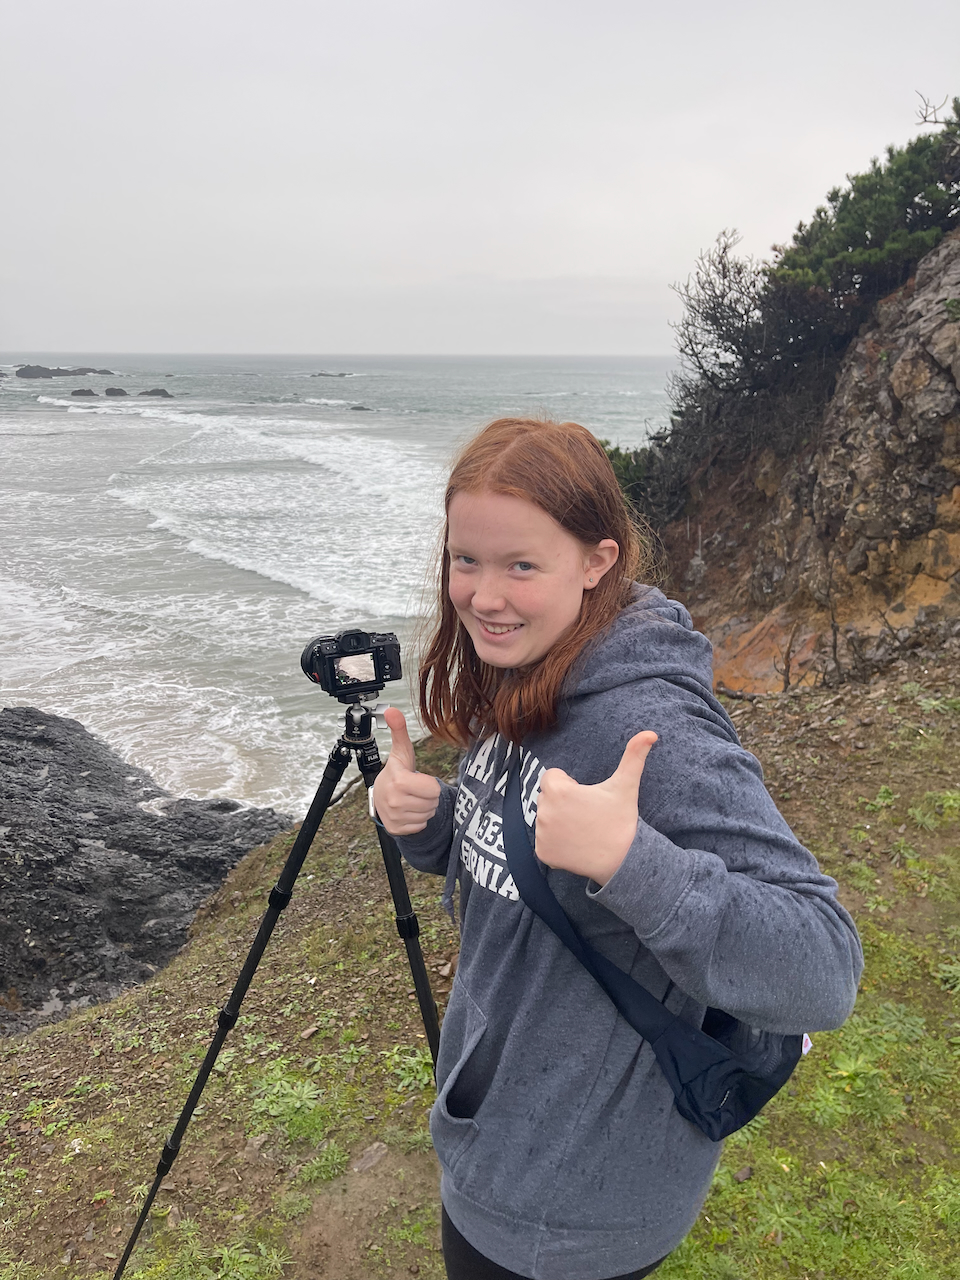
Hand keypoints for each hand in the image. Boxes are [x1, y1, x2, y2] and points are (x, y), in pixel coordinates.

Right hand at [373, 707, 441, 835]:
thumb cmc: (396, 773)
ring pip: (428, 815)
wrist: (380, 797)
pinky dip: (418, 820)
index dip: (429, 783)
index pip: (433, 789)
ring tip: (412, 799)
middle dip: (428, 796)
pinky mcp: (396, 829)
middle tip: (415, 790)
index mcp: (398, 782)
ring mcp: (395, 817)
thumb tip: (392, 710)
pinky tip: (409, 810)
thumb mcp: (401, 752)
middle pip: (433, 803)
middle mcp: (394, 801)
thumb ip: (399, 731)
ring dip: (424, 808)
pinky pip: (421, 825)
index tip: (418, 779)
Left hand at [534, 732, 657, 886]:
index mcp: (558, 790)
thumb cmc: (621, 820)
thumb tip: (651, 733)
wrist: (622, 861)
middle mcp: (544, 812)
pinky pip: (544, 841)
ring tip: (581, 828)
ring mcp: (541, 835)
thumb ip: (634, 756)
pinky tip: (575, 844)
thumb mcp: (626, 786)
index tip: (585, 797)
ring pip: (545, 818)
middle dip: (562, 802)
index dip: (569, 785)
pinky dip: (555, 843)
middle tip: (585, 814)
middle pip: (547, 797)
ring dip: (558, 821)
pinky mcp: (543, 853)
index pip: (552, 777)